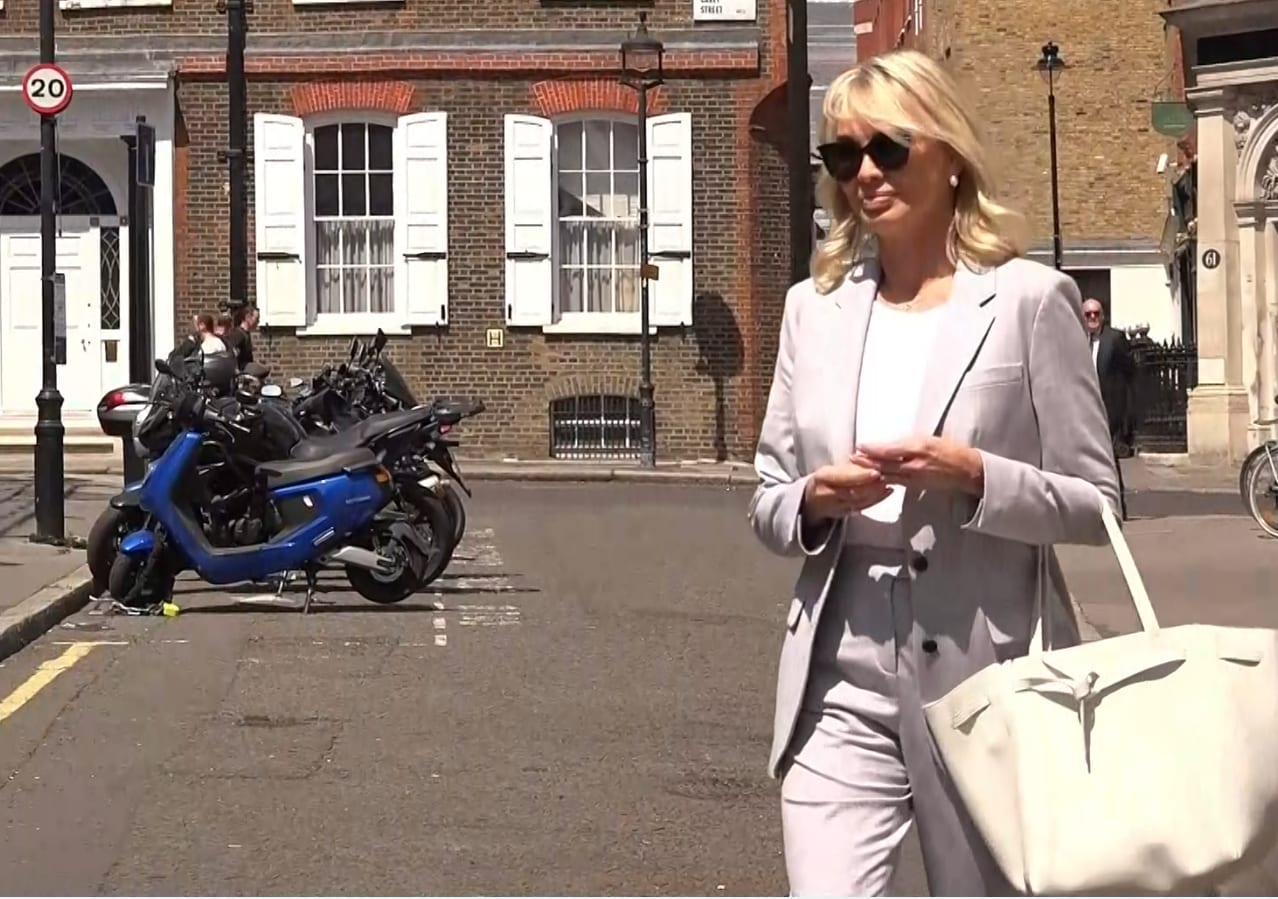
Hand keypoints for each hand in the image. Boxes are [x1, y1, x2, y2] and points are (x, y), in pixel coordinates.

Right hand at [802, 461, 893, 521]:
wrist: (811, 499)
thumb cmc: (825, 478)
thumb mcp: (831, 467)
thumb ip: (850, 465)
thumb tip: (871, 456)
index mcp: (823, 477)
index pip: (843, 477)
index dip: (860, 475)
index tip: (876, 471)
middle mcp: (827, 494)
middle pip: (852, 491)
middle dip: (871, 485)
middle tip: (887, 476)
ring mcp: (836, 506)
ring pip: (859, 501)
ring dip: (876, 492)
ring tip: (889, 482)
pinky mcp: (844, 513)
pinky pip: (863, 507)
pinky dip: (877, 499)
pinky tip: (888, 491)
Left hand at [854, 436, 984, 495]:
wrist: (965, 469)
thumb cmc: (948, 450)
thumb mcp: (927, 439)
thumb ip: (906, 442)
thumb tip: (887, 444)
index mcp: (917, 447)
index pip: (888, 449)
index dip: (872, 449)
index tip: (859, 446)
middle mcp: (913, 463)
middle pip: (884, 464)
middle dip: (866, 462)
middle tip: (851, 458)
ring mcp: (913, 477)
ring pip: (887, 474)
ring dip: (871, 472)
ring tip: (857, 468)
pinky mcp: (915, 486)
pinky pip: (895, 482)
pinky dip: (882, 480)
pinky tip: (873, 479)